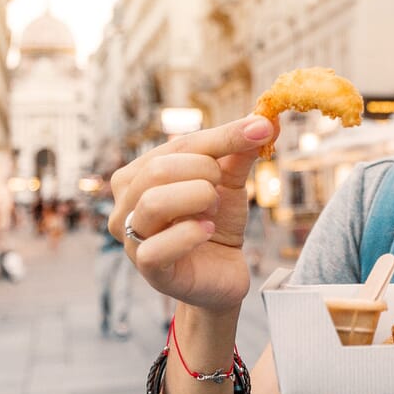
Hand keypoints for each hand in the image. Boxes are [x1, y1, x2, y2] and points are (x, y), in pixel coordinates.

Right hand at [109, 114, 276, 313]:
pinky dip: (190, 234)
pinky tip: (208, 231)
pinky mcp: (147, 268)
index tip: (261, 128)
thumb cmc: (216, 223)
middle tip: (222, 187)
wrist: (223, 273)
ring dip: (197, 200)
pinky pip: (157, 247)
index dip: (222, 136)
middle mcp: (125, 204)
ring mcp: (131, 238)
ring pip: (154, 203)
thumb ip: (240, 152)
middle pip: (158, 170)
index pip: (178, 146)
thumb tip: (268, 120)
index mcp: (138, 174)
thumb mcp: (229, 183)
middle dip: (203, 172)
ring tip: (213, 210)